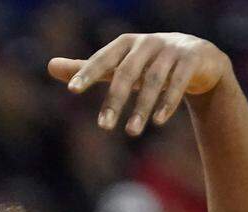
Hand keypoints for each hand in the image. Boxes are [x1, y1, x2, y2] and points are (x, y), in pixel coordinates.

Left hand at [48, 33, 230, 135]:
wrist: (198, 58)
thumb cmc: (147, 63)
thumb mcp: (117, 65)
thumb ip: (87, 68)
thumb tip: (49, 66)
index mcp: (126, 43)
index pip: (103, 58)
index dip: (88, 72)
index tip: (72, 90)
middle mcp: (147, 43)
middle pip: (127, 72)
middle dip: (115, 100)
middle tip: (104, 127)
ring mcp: (171, 49)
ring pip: (154, 81)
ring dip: (142, 108)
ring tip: (131, 132)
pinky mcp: (191, 59)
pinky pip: (178, 82)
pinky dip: (168, 102)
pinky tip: (158, 122)